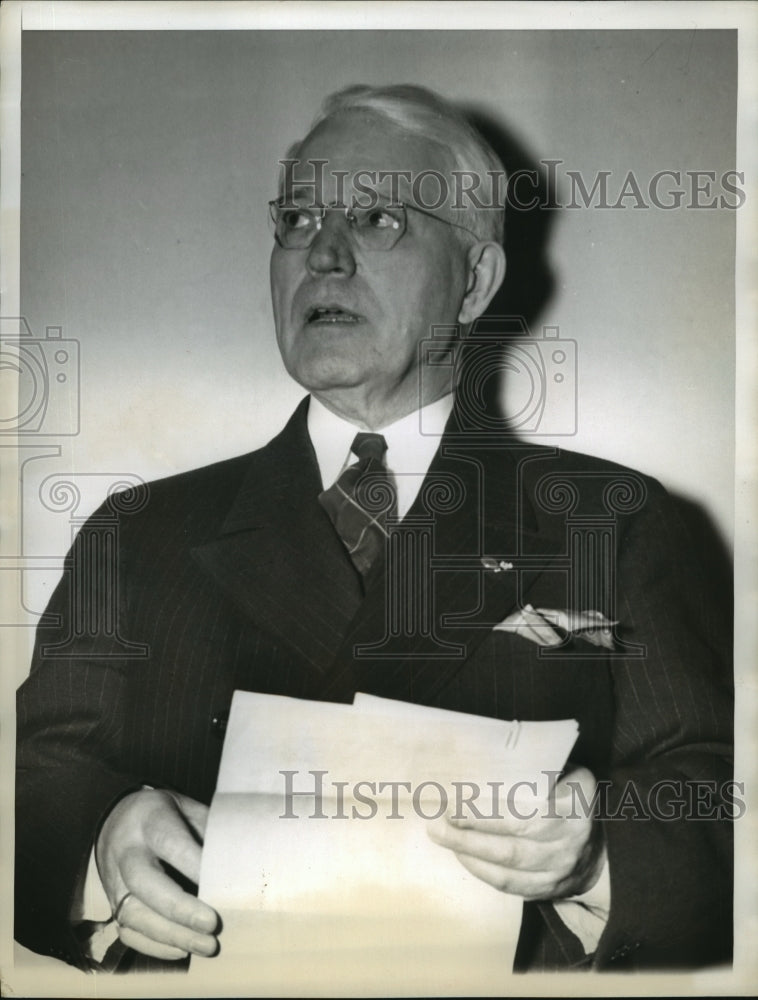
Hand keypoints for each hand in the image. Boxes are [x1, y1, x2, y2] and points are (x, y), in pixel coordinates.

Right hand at [96, 788, 218, 959]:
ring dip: (171, 935)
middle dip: (179, 908)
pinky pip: (127, 932)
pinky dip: (155, 946)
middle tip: (212, 924)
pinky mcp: (112, 906)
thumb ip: (207, 829)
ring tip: (206, 946)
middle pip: (144, 882)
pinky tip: (182, 950)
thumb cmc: (164, 815)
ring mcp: (114, 882)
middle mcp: (126, 851)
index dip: (193, 864)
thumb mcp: (186, 807)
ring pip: (133, 914)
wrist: (116, 821)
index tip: (221, 884)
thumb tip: (239, 860)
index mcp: (149, 819)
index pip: (168, 841)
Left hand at [427, 766, 604, 900]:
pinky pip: (508, 884)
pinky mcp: (548, 890)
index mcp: (576, 801)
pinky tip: (461, 854)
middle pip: (514, 839)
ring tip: (440, 835)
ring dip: (468, 850)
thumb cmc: (567, 797)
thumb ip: (534, 766)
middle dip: (471, 831)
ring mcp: (561, 868)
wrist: (599, 849)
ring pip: (508, 865)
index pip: (530, 808)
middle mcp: (572, 837)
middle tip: (438, 820)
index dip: (490, 808)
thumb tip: (480, 755)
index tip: (458, 797)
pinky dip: (480, 869)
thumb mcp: (564, 773)